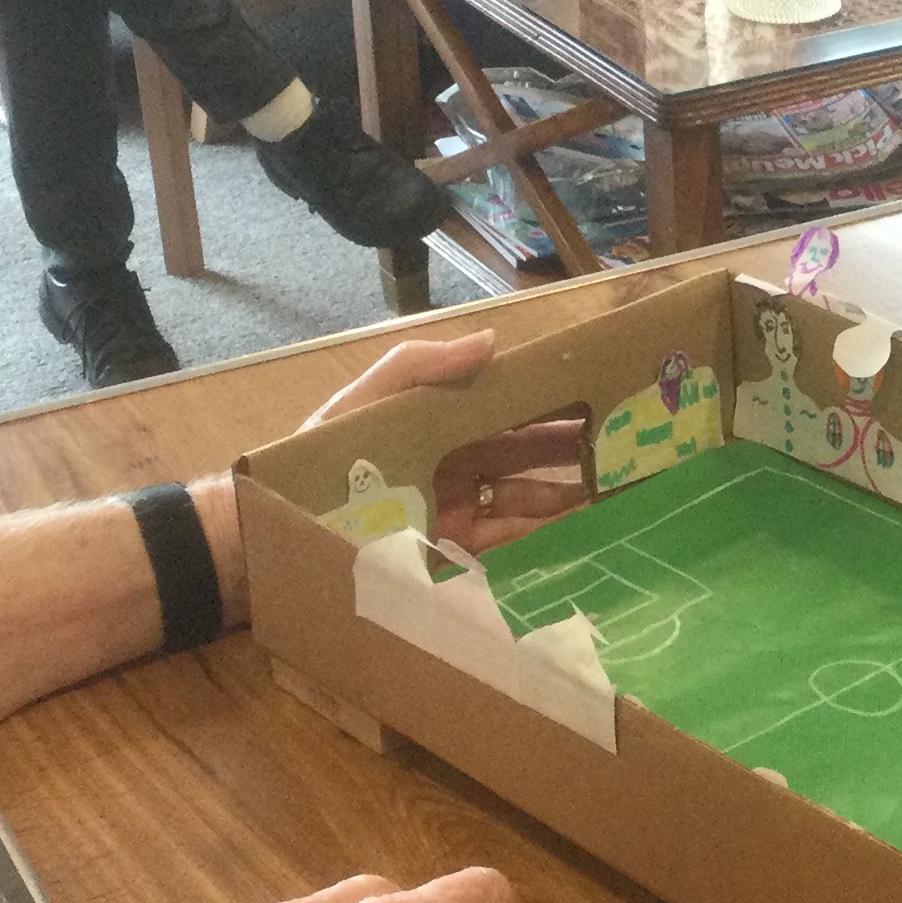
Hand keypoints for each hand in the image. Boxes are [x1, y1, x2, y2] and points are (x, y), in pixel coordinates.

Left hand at [291, 329, 586, 554]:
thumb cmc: (318, 459)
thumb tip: (493, 341)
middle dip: (575, 451)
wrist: (273, 534)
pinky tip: (576, 534)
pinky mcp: (450, 561)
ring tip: (615, 493)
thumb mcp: (363, 402)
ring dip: (569, 497)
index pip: (509, 410)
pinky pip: (506, 547)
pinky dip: (542, 540)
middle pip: (528, 457)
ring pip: (526, 502)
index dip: (552, 401)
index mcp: (442, 426)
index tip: (599, 393)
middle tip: (628, 446)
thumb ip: (420, 367)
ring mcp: (456, 517)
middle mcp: (457, 469)